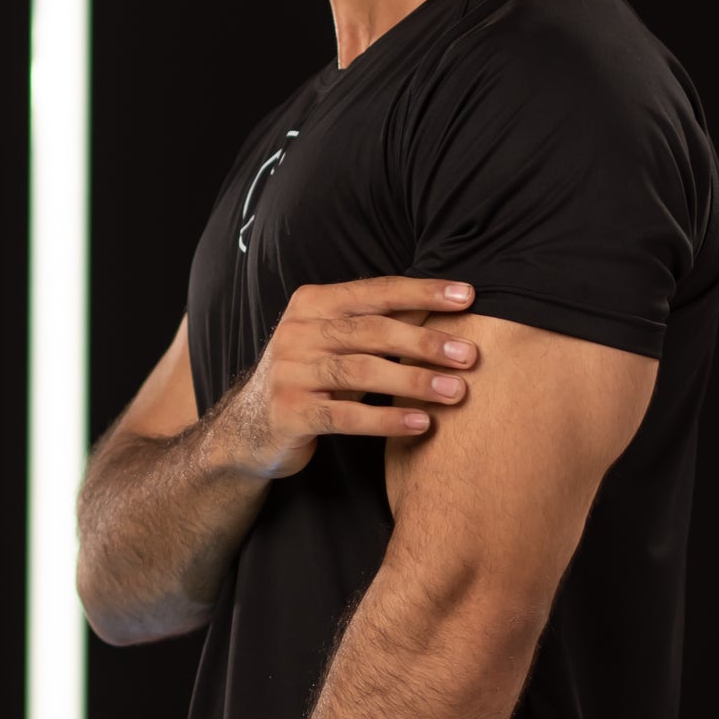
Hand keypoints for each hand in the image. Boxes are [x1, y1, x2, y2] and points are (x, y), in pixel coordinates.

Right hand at [216, 275, 478, 480]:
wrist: (249, 427)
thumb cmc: (310, 377)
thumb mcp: (336, 342)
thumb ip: (379, 323)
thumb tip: (445, 305)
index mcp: (312, 304)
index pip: (375, 292)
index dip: (422, 292)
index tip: (467, 296)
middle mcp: (297, 333)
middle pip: (371, 331)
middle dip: (424, 342)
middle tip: (469, 355)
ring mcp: (289, 373)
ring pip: (361, 372)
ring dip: (414, 382)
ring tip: (456, 391)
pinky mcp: (289, 414)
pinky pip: (346, 416)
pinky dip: (387, 420)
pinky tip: (421, 424)